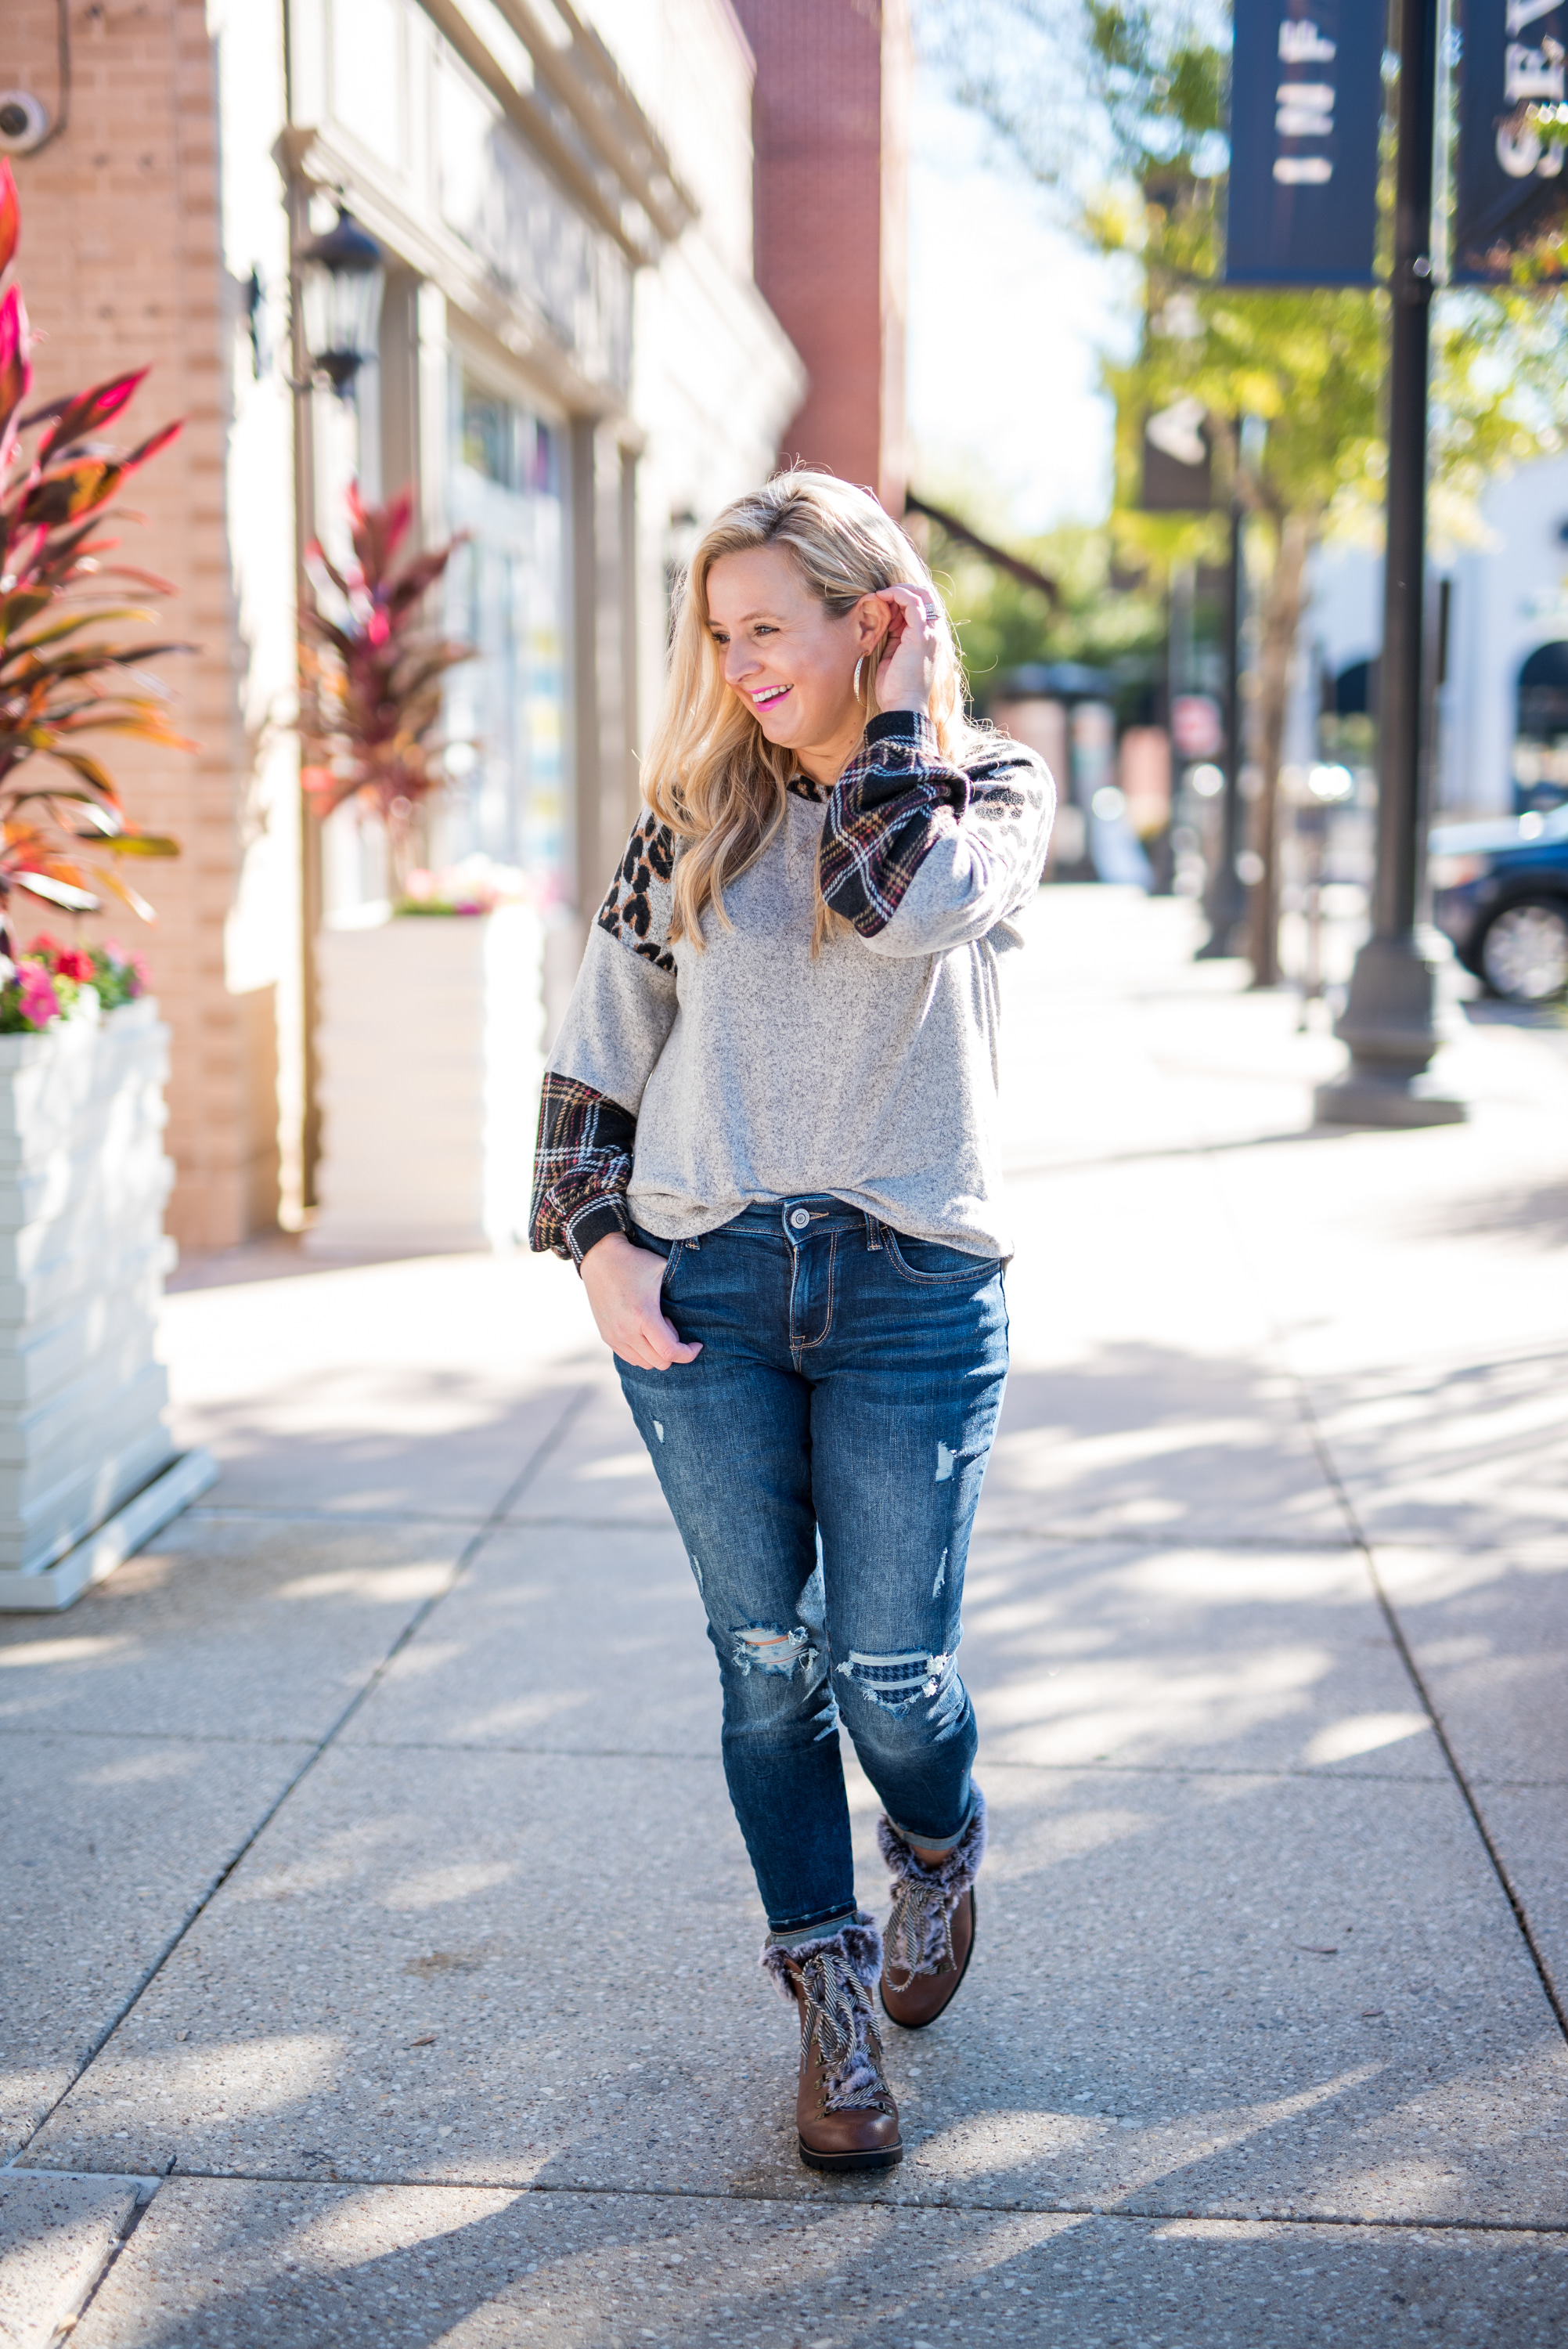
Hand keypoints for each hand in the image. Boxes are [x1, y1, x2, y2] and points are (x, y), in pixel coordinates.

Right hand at [580, 1231, 701, 1370]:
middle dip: (673, 1350)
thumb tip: (706, 1294)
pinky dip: (643, 1353)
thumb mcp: (663, 1268)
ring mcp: (614, 1336)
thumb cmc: (636, 1261)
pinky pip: (630, 1359)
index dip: (689, 1353)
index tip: (697, 1344)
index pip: (670, 1352)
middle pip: (660, 1362)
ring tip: (656, 1327)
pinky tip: (644, 1331)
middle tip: (671, 1325)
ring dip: (657, 1352)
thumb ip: (684, 1284)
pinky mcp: (607, 1337)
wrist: (600, 1258)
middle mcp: (626, 1331)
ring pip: (645, 1364)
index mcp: (643, 1315)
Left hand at [873, 583, 939, 716]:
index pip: (922, 605)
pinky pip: (912, 602)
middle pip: (925, 595)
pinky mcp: (922, 634)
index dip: (901, 599)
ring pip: (920, 594)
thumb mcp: (893, 654)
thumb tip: (884, 617)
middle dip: (901, 590)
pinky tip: (881, 597)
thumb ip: (894, 634)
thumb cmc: (896, 687)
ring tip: (878, 596)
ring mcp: (931, 632)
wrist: (903, 706)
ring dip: (897, 591)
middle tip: (880, 596)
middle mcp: (934, 633)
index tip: (881, 605)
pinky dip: (896, 594)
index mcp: (929, 638)